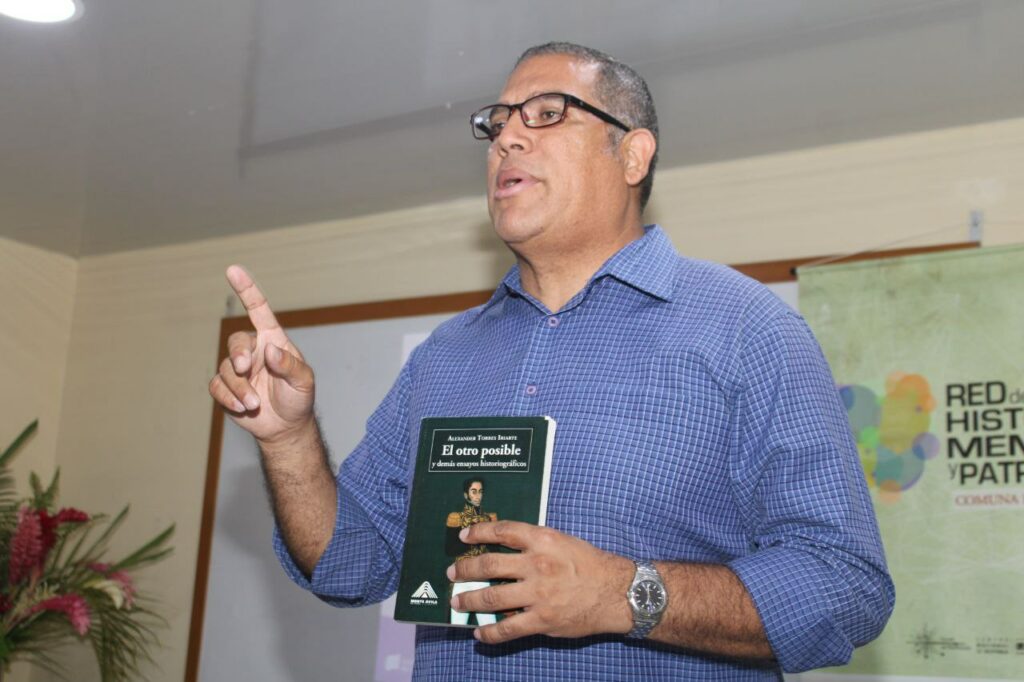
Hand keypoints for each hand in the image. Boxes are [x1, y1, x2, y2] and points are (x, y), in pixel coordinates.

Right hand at [208, 265, 314, 443]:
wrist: (286, 427)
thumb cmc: (298, 398)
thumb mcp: (303, 382)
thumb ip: (290, 365)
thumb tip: (270, 350)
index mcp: (272, 341)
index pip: (258, 311)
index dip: (246, 290)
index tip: (233, 270)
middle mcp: (253, 351)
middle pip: (235, 341)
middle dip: (237, 354)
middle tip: (244, 369)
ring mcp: (237, 370)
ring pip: (226, 370)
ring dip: (239, 387)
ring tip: (255, 403)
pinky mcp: (226, 388)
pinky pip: (217, 387)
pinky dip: (227, 397)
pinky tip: (243, 408)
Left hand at [447, 521, 633, 643]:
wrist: (616, 592)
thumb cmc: (591, 564)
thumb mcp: (563, 542)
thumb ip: (535, 544)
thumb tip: (504, 547)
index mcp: (543, 540)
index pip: (502, 531)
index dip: (479, 531)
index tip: (464, 535)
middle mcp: (537, 565)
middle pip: (489, 565)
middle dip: (466, 570)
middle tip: (453, 573)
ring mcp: (538, 594)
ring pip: (492, 597)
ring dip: (470, 600)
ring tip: (458, 602)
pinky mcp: (541, 620)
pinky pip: (507, 629)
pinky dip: (489, 632)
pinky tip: (480, 632)